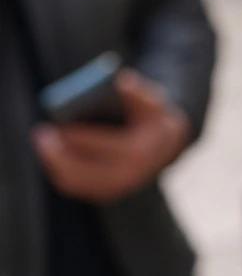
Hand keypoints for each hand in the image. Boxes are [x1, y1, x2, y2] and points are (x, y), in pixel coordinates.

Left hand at [33, 70, 191, 203]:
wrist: (165, 145)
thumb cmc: (152, 117)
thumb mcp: (152, 99)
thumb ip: (138, 91)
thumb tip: (121, 82)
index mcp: (140, 153)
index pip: (106, 148)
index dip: (82, 138)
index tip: (62, 126)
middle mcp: (127, 177)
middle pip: (83, 172)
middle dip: (59, 155)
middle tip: (42, 133)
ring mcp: (115, 189)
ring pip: (75, 182)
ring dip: (54, 162)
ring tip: (43, 140)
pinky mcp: (102, 193)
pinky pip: (75, 184)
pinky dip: (60, 168)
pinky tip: (50, 152)